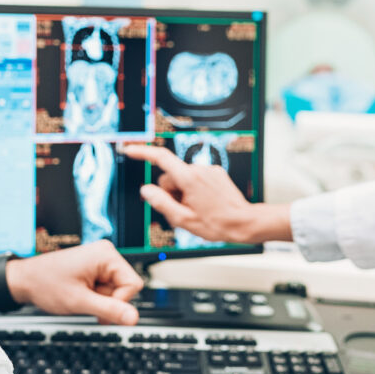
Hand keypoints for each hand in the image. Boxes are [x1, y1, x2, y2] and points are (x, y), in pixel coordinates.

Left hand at [5, 241, 142, 324]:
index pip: (133, 284)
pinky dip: (95, 297)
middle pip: (125, 287)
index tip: (99, 309)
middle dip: (108, 301)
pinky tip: (81, 295)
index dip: (119, 302)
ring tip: (80, 297)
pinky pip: (106, 288)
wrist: (25, 280)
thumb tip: (134, 318)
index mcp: (106, 255)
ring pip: (116, 290)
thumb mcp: (80, 302)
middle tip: (86, 303)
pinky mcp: (95, 268)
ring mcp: (101, 261)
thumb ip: (109, 310)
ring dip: (100, 300)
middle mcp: (106, 254)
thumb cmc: (46, 284)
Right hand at [122, 144, 292, 243]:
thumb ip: (161, 203)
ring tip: (196, 210)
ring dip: (183, 193)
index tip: (130, 150)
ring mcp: (209, 170)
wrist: (244, 222)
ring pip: (183, 179)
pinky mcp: (216, 173)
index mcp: (189, 178)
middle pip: (171, 176)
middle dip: (170, 192)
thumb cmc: (216, 224)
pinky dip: (194, 190)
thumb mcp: (183, 219)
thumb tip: (146, 190)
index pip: (160, 158)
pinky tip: (204, 204)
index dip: (142, 152)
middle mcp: (199, 169)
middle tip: (182, 210)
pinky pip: (196, 179)